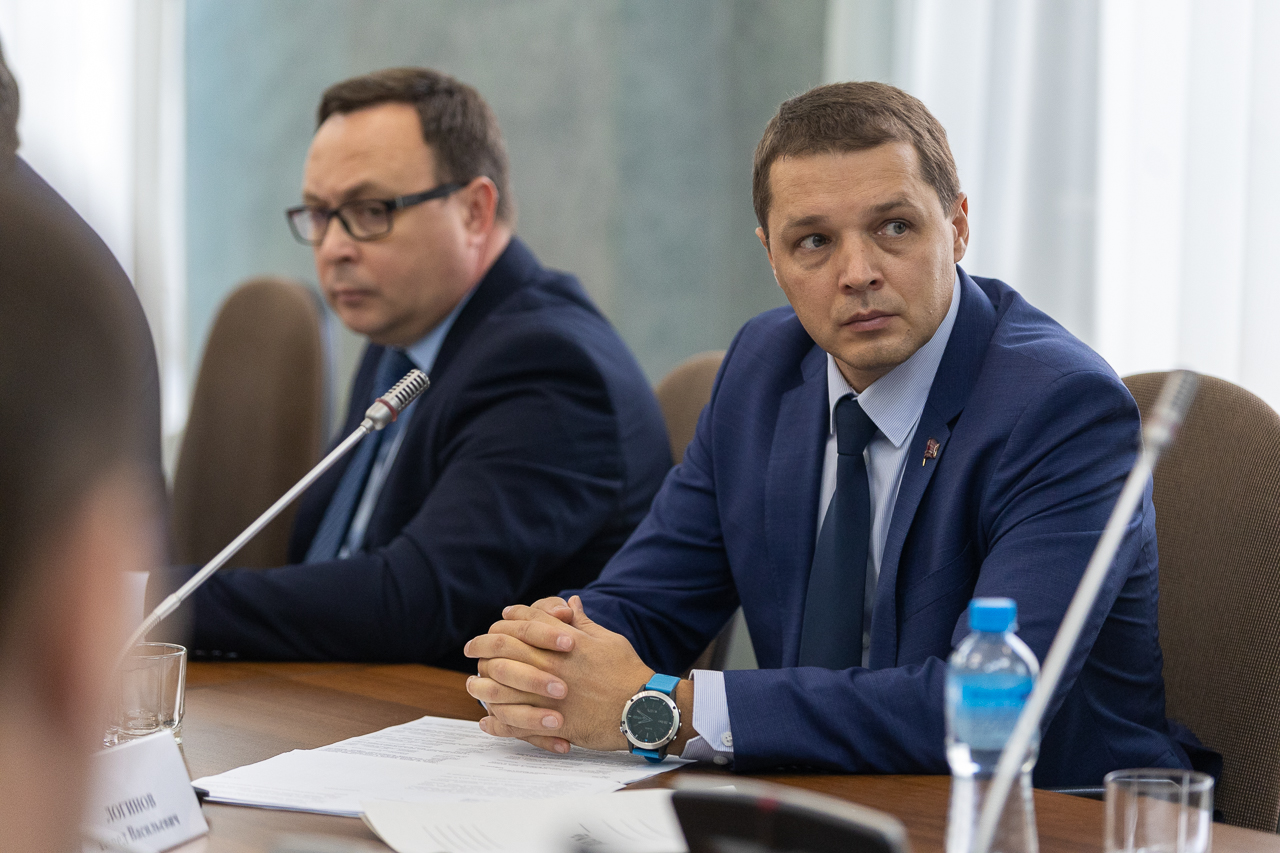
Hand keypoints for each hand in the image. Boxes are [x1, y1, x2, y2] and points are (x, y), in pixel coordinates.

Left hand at [464, 595, 654, 752]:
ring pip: (501, 687)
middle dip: (483, 645)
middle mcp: (552, 664)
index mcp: (566, 641)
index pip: (527, 621)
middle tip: (472, 648)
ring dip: (482, 685)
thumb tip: (571, 602)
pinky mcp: (551, 722)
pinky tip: (486, 721)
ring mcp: (549, 695)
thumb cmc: (628, 672)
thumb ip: (583, 622)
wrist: (643, 708)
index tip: (499, 621)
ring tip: (473, 684)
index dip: (509, 619)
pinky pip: (514, 724)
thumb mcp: (607, 639)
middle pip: (505, 648)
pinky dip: (497, 723)